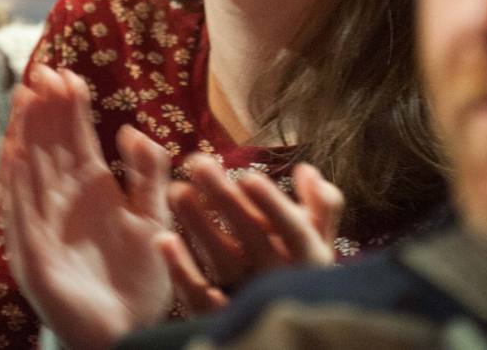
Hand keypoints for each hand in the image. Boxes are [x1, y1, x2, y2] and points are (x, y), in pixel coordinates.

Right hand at [0, 66, 173, 349]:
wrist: (131, 330)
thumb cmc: (140, 278)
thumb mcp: (154, 217)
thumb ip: (148, 173)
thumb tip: (129, 130)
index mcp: (91, 190)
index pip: (74, 138)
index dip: (69, 107)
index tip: (67, 74)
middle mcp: (62, 202)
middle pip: (48, 147)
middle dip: (44, 110)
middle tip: (43, 72)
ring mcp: (44, 227)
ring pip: (30, 172)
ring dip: (25, 135)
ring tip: (26, 98)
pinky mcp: (34, 256)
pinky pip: (21, 215)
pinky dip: (16, 184)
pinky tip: (16, 152)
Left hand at [161, 155, 343, 313]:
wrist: (288, 321)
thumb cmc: (303, 265)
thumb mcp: (321, 238)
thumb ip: (323, 206)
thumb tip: (307, 170)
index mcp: (308, 257)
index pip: (294, 232)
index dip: (273, 205)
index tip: (249, 176)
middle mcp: (278, 279)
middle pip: (251, 239)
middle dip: (225, 199)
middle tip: (199, 164)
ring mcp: (248, 298)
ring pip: (222, 262)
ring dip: (198, 225)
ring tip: (177, 190)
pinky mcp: (219, 317)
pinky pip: (199, 298)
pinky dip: (181, 272)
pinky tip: (164, 240)